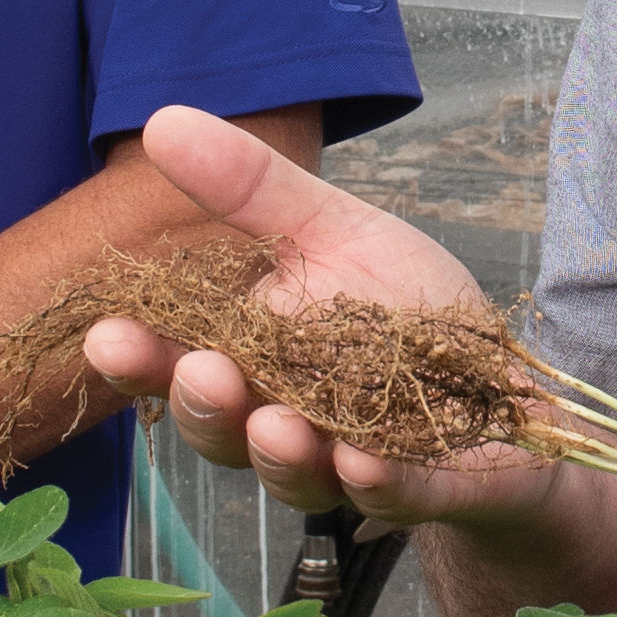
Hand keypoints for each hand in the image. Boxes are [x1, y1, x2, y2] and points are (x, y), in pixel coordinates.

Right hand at [76, 106, 560, 538]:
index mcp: (249, 362)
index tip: (109, 336)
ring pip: (297, 473)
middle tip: (202, 372)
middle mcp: (282, 422)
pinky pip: (392, 495)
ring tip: (275, 422)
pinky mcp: (425, 488)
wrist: (507, 376)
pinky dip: (376, 482)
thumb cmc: (405, 307)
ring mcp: (348, 464)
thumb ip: (251, 189)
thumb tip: (162, 121)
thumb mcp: (331, 228)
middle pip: (224, 429)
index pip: (176, 365)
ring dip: (280, 452)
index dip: (141, 359)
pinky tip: (363, 461)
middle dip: (206, 406)